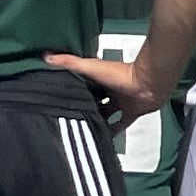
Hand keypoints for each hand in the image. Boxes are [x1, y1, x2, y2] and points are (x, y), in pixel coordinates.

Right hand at [45, 51, 161, 128]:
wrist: (149, 83)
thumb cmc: (121, 74)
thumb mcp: (91, 67)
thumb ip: (70, 63)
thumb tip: (47, 57)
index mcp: (100, 78)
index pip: (82, 85)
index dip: (72, 91)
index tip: (57, 99)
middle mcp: (110, 90)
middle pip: (93, 100)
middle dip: (83, 108)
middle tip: (67, 119)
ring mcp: (121, 101)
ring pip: (106, 113)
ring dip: (96, 120)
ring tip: (81, 131)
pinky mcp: (131, 112)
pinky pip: (121, 124)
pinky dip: (113, 131)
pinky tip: (102, 138)